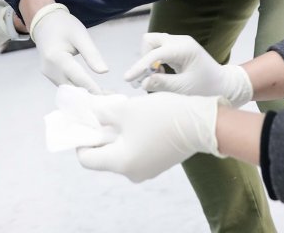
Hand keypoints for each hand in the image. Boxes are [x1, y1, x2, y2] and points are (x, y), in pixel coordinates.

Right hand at [30, 3, 107, 92]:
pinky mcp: (50, 76)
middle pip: (72, 88)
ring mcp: (48, 74)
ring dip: (85, 94)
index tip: (107, 97)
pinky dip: (78, 89)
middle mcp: (50, 70)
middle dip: (91, 95)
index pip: (78, 78)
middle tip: (110, 98)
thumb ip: (92, 54)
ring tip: (104, 96)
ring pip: (69, 90)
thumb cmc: (64, 26)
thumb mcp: (81, 35)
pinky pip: (65, 86)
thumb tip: (104, 72)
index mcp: (57, 58)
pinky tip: (91, 90)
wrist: (44, 22)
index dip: (93, 88)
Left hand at [75, 92, 222, 182]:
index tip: (83, 120)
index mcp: (121, 163)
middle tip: (100, 110)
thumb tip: (89, 112)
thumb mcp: (127, 109)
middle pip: (104, 154)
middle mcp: (132, 173)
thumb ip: (102, 112)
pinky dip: (131, 136)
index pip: (86, 158)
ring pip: (121, 150)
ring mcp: (146, 169)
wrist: (203, 123)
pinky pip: (136, 150)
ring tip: (120, 109)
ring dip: (116, 132)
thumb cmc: (162, 116)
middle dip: (100, 131)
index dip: (81, 138)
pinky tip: (136, 117)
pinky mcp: (158, 163)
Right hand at [126, 33, 252, 106]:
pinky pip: (158, 49)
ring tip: (156, 77)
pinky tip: (162, 75)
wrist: (224, 84)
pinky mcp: (177, 48)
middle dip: (144, 58)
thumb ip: (163, 84)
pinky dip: (155, 61)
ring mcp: (179, 43)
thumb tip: (143, 81)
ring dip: (148, 59)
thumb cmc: (208, 87)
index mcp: (184, 48)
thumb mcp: (185, 89)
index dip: (140, 65)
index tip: (128, 79)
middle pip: (150, 40)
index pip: (155, 53)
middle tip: (148, 77)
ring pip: (152, 44)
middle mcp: (180, 41)